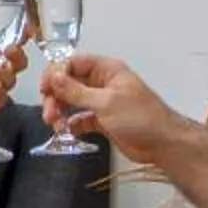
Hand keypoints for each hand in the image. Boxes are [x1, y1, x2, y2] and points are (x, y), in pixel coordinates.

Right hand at [39, 51, 188, 161]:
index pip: (73, 63)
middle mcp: (103, 83)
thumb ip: (77, 91)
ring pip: (73, 101)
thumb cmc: (141, 118)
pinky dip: (72, 124)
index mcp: (107, 70)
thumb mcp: (106, 102)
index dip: (56, 74)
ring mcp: (102, 102)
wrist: (162, 144)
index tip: (45, 89)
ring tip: (56, 125)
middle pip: (69, 83)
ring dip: (61, 111)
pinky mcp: (103, 121)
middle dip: (56, 97)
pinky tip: (67, 132)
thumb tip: (54, 77)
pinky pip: (80, 119)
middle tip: (49, 114)